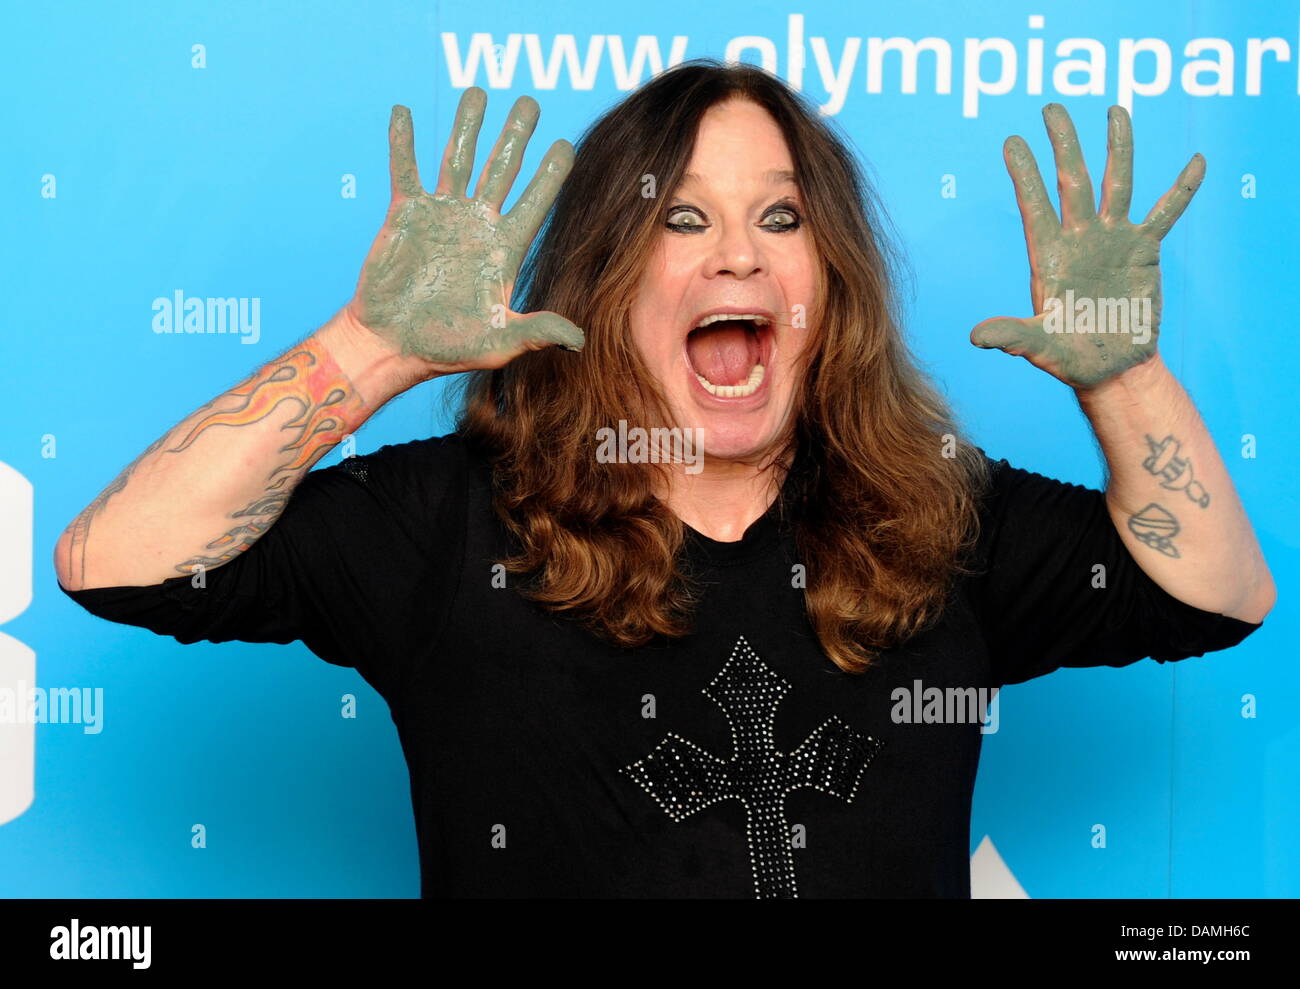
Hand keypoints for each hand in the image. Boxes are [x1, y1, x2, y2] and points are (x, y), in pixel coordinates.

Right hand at [348, 88, 584, 372]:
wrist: (392, 345)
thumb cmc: (447, 348)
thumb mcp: (499, 342)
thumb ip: (537, 332)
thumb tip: (578, 340)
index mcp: (503, 248)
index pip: (535, 201)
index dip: (551, 173)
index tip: (566, 144)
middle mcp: (477, 224)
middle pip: (502, 168)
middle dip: (516, 134)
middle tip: (530, 102)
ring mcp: (441, 215)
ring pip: (458, 159)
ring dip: (467, 125)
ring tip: (477, 91)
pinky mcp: (405, 214)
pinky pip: (405, 169)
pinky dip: (403, 141)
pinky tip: (404, 111)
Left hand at [970, 103, 1203, 387]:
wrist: (1109, 368)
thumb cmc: (1069, 358)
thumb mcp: (1038, 347)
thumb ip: (1012, 336)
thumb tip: (977, 337)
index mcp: (1049, 256)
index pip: (1034, 206)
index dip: (1024, 174)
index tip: (1011, 141)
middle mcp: (1080, 238)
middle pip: (1073, 181)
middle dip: (1064, 144)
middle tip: (1051, 107)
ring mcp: (1113, 239)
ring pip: (1116, 183)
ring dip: (1117, 147)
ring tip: (1115, 110)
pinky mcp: (1144, 250)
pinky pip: (1166, 212)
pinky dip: (1182, 189)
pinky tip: (1196, 161)